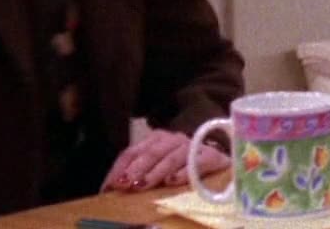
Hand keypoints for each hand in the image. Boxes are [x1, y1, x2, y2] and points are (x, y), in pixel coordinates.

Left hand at [101, 128, 229, 191]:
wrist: (221, 155)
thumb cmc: (183, 165)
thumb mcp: (158, 166)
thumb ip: (138, 173)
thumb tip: (111, 189)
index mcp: (156, 139)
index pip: (132, 151)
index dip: (119, 169)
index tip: (109, 187)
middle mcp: (174, 139)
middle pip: (152, 153)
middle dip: (136, 169)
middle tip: (125, 184)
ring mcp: (193, 146)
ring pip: (172, 157)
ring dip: (155, 172)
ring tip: (143, 185)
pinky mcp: (211, 156)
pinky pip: (196, 163)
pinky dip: (184, 172)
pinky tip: (173, 181)